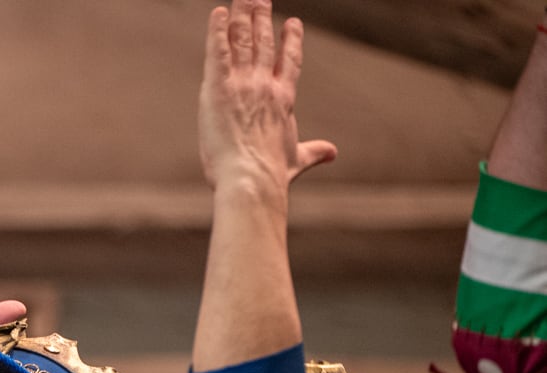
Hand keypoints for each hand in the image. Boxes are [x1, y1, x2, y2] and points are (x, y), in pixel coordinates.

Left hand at [198, 0, 335, 194]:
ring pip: (243, 41)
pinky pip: (218, 52)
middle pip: (264, 43)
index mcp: (284, 100)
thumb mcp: (296, 159)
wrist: (252, 178)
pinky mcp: (219, 88)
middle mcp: (266, 85)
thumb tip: (332, 152)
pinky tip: (217, 13)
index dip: (291, 41)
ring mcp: (243, 84)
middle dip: (262, 19)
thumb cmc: (272, 174)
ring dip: (242, 16)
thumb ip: (313, 151)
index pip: (290, 62)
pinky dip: (217, 31)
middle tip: (260, 0)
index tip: (292, 23)